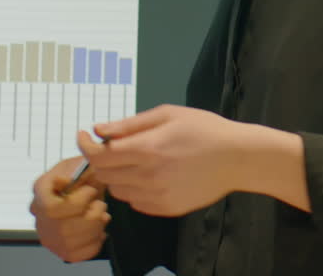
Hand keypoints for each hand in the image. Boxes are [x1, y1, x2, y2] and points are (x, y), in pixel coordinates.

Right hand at [30, 156, 109, 262]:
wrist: (89, 187)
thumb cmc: (83, 175)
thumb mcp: (81, 163)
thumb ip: (76, 169)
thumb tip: (64, 181)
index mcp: (40, 191)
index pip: (51, 208)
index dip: (78, 201)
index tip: (90, 191)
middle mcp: (40, 216)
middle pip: (65, 228)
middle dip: (92, 213)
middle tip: (99, 203)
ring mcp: (50, 236)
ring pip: (76, 241)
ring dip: (97, 225)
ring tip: (101, 214)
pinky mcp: (64, 250)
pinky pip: (84, 252)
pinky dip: (98, 239)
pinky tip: (98, 228)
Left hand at [81, 105, 250, 216]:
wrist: (237, 158)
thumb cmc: (205, 129)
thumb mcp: (170, 114)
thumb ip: (131, 124)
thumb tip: (99, 129)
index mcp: (148, 148)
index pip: (100, 154)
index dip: (86, 145)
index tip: (84, 135)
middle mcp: (148, 175)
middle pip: (104, 174)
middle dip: (102, 159)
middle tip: (115, 147)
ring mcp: (156, 196)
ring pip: (118, 190)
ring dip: (118, 175)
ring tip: (137, 162)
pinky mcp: (165, 208)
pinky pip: (135, 202)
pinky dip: (135, 189)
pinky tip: (152, 176)